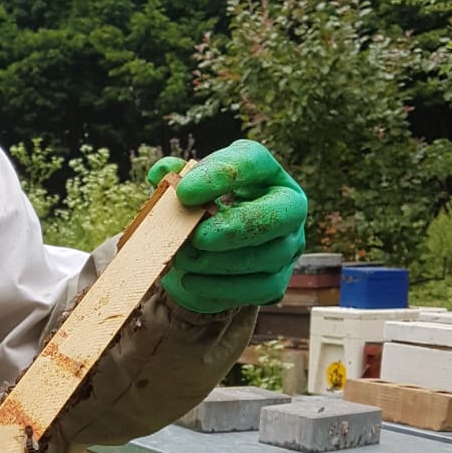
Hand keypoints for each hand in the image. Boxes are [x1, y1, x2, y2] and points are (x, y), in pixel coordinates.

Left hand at [147, 140, 306, 314]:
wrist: (211, 248)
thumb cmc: (203, 207)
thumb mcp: (189, 186)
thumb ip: (174, 176)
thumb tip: (162, 173)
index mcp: (265, 172)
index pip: (252, 162)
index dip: (219, 176)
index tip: (184, 192)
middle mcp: (289, 207)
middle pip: (279, 215)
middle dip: (235, 228)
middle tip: (197, 237)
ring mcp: (289, 247)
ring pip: (268, 258)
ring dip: (220, 262)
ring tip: (183, 259)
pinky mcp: (278, 281)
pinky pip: (258, 290)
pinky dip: (221, 288)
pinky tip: (191, 281)